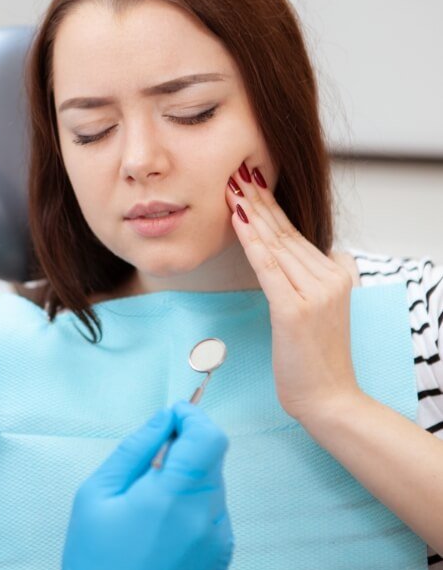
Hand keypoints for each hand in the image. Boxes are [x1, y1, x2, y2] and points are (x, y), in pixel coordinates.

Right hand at [62, 401, 233, 569]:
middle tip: (152, 461)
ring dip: (190, 476)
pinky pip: (215, 509)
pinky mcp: (222, 554)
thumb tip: (164, 418)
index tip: (173, 415)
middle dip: (186, 446)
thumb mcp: (97, 495)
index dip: (192, 417)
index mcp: (174, 498)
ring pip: (213, 482)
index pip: (208, 437)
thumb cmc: (96, 563)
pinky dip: (195, 503)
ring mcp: (219, 539)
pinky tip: (164, 524)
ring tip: (152, 502)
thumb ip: (136, 449)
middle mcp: (206, 517)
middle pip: (212, 456)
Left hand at [225, 162, 360, 421]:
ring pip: (276, 245)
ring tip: (232, 187)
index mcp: (337, 273)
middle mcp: (330, 276)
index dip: (270, 207)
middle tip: (237, 172)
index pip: (295, 233)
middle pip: (285, 232)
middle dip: (258, 200)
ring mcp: (315, 293)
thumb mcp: (321, 309)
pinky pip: (268, 268)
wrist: (330, 398)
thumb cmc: (317, 358)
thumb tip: (289, 253)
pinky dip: (252, 242)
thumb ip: (309, 278)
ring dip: (251, 213)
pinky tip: (239, 220)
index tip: (250, 183)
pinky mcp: (295, 310)